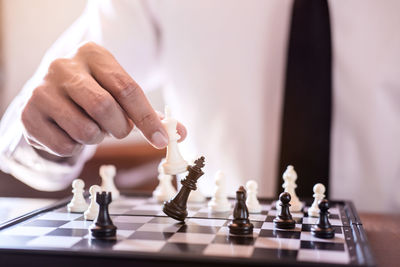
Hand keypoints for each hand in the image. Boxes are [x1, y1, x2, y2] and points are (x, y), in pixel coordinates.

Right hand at [21, 42, 185, 156]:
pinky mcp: (29, 115)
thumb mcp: (121, 94)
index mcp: (94, 54)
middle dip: (118, 128)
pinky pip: (65, 145)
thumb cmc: (95, 92)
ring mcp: (42, 90)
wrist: (51, 91)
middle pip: (104, 107)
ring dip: (97, 138)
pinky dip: (76, 147)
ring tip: (92, 127)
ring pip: (84, 130)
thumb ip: (150, 114)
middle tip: (117, 129)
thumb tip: (180, 133)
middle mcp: (64, 67)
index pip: (127, 88)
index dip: (147, 119)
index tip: (161, 141)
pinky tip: (72, 132)